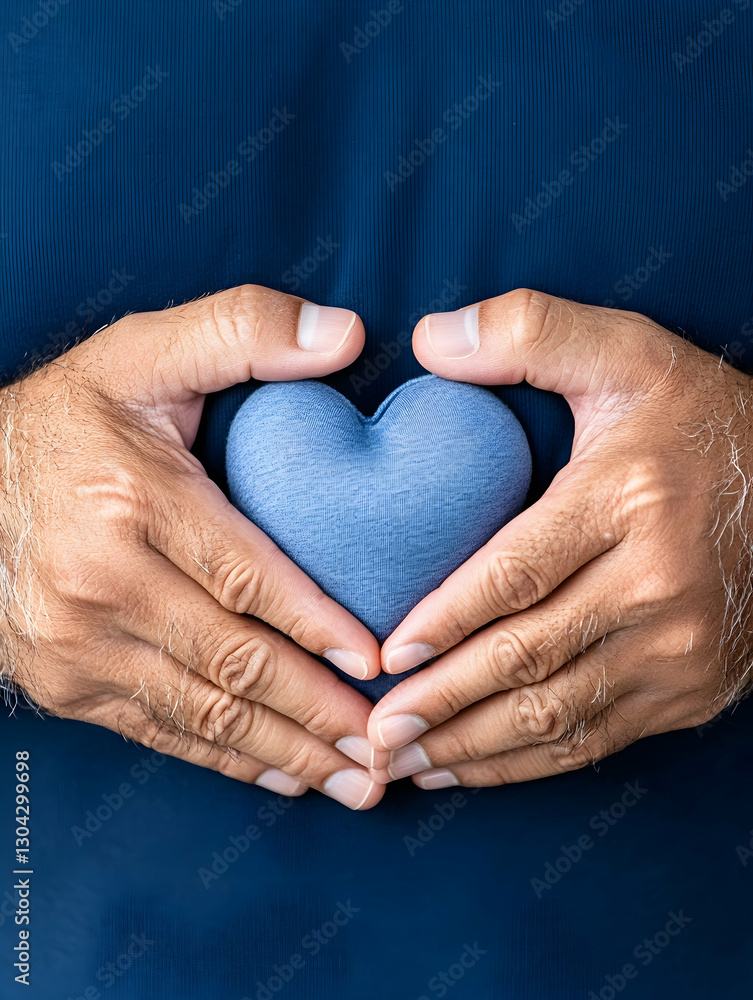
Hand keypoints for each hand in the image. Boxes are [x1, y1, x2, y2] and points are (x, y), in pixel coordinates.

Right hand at [0, 285, 385, 809]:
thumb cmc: (72, 416)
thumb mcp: (147, 350)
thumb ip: (245, 329)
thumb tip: (345, 335)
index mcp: (130, 501)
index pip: (243, 577)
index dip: (315, 625)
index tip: (377, 663)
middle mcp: (97, 583)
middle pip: (228, 662)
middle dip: (315, 711)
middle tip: (386, 746)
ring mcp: (75, 643)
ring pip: (200, 713)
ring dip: (284, 751)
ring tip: (355, 780)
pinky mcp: (66, 682)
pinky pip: (159, 733)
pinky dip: (226, 759)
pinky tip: (282, 774)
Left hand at [369, 289, 752, 787]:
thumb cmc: (698, 420)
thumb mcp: (625, 352)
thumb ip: (528, 331)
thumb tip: (430, 340)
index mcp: (628, 501)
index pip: (516, 575)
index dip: (445, 621)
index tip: (387, 657)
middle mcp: (659, 585)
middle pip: (529, 657)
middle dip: (443, 701)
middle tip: (374, 729)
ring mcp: (680, 649)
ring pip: (557, 714)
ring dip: (473, 745)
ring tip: (405, 761)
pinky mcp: (690, 690)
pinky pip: (595, 739)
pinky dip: (526, 763)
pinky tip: (470, 766)